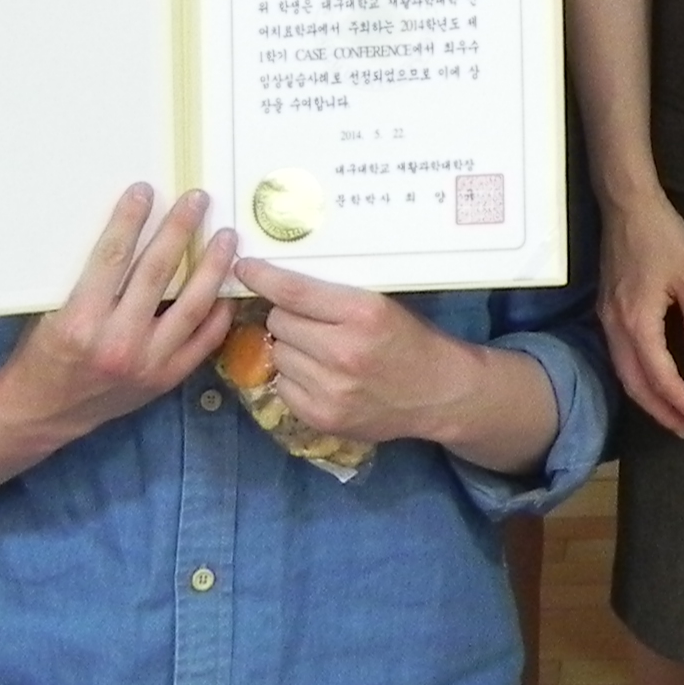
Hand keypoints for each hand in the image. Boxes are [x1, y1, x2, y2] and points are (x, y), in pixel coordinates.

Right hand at [0, 186, 236, 447]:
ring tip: (226, 237)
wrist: (43, 413)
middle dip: (180, 230)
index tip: (145, 190)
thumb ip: (87, 280)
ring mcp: (147, 363)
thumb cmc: (42, 354)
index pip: (112, 256)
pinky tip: (227, 289)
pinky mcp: (165, 380)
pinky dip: (218, 314)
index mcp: (80, 320)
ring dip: (212, 267)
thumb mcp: (51, 311)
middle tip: (197, 199)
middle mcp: (117, 341)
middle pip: (157, 272)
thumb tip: (126, 231)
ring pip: (191, 305)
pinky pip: (202, 342)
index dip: (130, 219)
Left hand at [231, 259, 478, 445]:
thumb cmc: (409, 340)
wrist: (439, 392)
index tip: (244, 268)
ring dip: (291, 349)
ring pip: (278, 354)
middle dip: (288, 317)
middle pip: (279, 322)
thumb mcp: (380, 305)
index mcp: (362, 312)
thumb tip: (277, 282)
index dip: (263, 277)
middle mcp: (344, 351)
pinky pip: (283, 387)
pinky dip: (295, 379)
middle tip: (310, 322)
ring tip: (319, 352)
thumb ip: (332, 296)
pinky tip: (320, 377)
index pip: (294, 291)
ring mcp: (332, 388)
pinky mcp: (324, 416)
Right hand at [602, 191, 683, 436]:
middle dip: (662, 412)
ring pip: (624, 373)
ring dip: (647, 399)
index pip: (661, 377)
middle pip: (636, 385)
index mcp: (638, 322)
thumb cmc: (662, 236)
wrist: (627, 204)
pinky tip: (651, 382)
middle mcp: (616, 327)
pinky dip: (636, 378)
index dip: (682, 402)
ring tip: (672, 416)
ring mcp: (607, 319)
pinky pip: (618, 357)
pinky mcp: (606, 310)